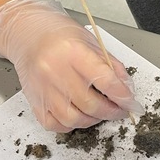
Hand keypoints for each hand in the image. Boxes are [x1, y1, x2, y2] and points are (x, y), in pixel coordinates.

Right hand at [0, 0, 142, 130]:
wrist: (27, 34)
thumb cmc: (59, 35)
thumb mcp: (91, 42)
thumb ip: (111, 65)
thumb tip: (126, 89)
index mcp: (73, 52)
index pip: (104, 80)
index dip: (122, 95)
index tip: (132, 103)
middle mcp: (55, 71)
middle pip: (90, 103)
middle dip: (112, 111)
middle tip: (120, 110)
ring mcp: (42, 89)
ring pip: (73, 119)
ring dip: (93, 120)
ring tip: (101, 112)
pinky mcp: (34, 101)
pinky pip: (55, 125)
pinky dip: (71, 125)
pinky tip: (79, 115)